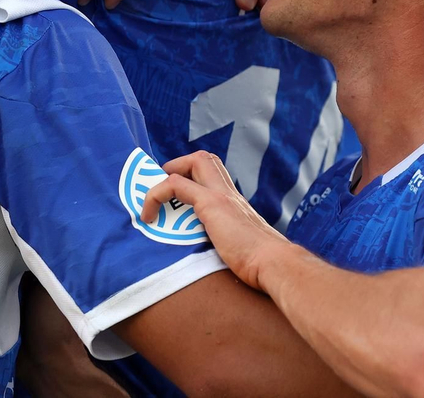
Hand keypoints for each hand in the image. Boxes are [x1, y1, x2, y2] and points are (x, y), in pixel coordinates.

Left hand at [140, 150, 290, 290]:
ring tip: (151, 203)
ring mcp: (222, 195)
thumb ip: (227, 242)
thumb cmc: (261, 265)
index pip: (214, 174)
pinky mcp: (212, 204)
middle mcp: (229, 194)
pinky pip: (175, 185)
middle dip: (178, 167)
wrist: (275, 264)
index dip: (191, 176)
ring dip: (167, 177)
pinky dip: (155, 195)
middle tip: (162, 192)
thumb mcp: (240, 247)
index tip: (175, 197)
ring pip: (194, 161)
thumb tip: (211, 257)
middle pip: (205, 159)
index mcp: (235, 204)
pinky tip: (147, 216)